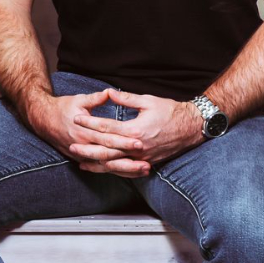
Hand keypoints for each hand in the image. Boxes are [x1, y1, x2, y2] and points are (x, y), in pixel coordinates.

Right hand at [27, 89, 150, 177]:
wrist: (43, 119)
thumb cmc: (62, 107)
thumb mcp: (79, 100)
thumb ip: (96, 98)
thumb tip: (110, 92)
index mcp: (83, 130)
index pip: (107, 138)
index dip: (123, 141)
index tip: (139, 142)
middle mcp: (82, 145)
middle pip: (109, 155)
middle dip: (128, 159)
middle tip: (146, 162)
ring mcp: (81, 154)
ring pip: (106, 165)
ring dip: (125, 169)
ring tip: (143, 170)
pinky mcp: (80, 159)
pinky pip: (100, 168)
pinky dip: (115, 171)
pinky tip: (129, 173)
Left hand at [68, 91, 203, 171]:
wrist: (192, 127)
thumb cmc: (171, 112)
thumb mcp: (148, 101)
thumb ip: (126, 99)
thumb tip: (108, 93)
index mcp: (135, 130)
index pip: (107, 127)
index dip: (90, 122)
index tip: (76, 118)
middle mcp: (137, 147)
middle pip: (107, 150)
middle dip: (88, 148)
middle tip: (72, 146)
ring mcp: (142, 157)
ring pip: (115, 164)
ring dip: (97, 163)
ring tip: (81, 162)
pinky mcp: (147, 162)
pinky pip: (125, 169)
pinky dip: (112, 170)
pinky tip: (102, 169)